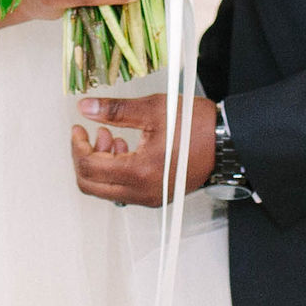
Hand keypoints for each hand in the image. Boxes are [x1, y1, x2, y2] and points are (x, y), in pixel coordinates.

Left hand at [72, 92, 216, 204]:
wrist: (227, 143)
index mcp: (140, 172)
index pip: (90, 167)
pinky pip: (123, 189)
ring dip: (100, 164)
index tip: (78, 129)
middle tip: (90, 135)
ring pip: (106, 189)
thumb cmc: (199, 127)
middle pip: (91, 186)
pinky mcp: (156, 195)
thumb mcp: (153, 109)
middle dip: (85, 158)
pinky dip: (116, 170)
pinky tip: (125, 147)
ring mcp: (149, 197)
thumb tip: (87, 108)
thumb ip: (115, 110)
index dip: (78, 146)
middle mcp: (143, 192)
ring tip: (111, 136)